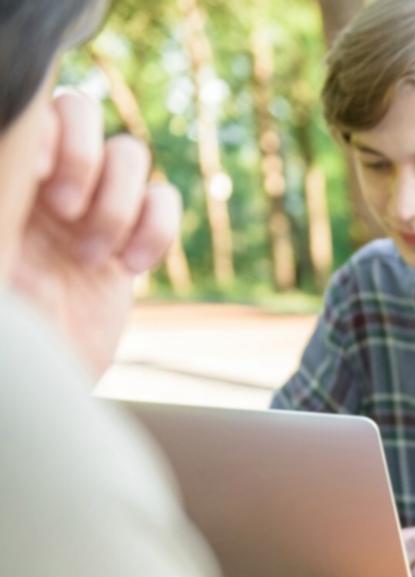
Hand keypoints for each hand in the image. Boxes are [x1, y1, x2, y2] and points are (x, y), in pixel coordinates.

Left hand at [10, 92, 180, 378]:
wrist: (38, 395)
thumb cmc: (7, 334)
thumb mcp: (3, 262)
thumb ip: (13, 210)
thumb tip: (35, 159)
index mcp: (7, 181)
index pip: (34, 112)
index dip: (48, 135)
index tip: (38, 184)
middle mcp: (43, 181)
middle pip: (81, 110)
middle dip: (84, 158)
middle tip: (65, 213)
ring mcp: (91, 207)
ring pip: (130, 153)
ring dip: (119, 202)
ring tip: (93, 256)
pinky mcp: (132, 239)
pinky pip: (166, 199)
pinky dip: (157, 228)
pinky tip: (131, 267)